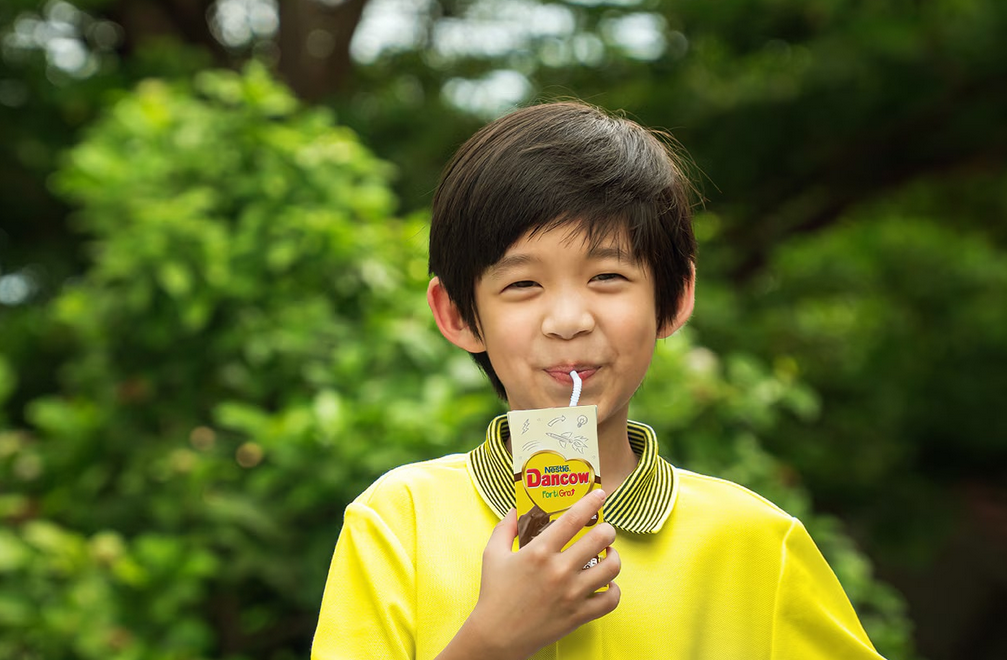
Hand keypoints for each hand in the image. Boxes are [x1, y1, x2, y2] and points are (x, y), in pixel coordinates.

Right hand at [438, 489, 620, 659]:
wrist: (496, 635)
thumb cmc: (494, 593)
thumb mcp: (492, 555)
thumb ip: (504, 528)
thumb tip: (513, 510)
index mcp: (539, 551)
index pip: (573, 519)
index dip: (590, 502)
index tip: (599, 494)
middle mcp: (559, 570)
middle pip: (600, 539)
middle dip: (608, 529)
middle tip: (604, 529)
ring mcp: (571, 594)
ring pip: (611, 568)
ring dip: (614, 557)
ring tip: (608, 554)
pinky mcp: (578, 615)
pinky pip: (610, 600)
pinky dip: (613, 589)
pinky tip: (606, 583)